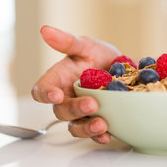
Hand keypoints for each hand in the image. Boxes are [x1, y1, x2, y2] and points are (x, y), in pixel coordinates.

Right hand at [31, 26, 119, 142]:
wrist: (125, 69)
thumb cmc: (98, 57)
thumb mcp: (86, 46)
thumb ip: (67, 42)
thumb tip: (45, 30)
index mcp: (57, 81)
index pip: (41, 90)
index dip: (45, 94)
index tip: (56, 95)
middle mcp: (66, 99)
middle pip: (61, 111)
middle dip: (75, 110)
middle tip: (92, 105)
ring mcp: (80, 114)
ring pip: (75, 127)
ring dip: (86, 128)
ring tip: (101, 124)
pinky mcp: (95, 122)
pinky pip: (93, 134)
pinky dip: (99, 136)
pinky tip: (107, 135)